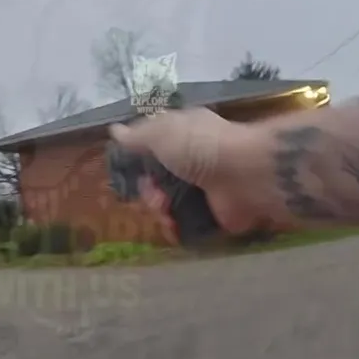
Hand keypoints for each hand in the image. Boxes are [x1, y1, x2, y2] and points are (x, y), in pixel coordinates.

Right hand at [108, 109, 268, 234]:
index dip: (138, 159)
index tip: (128, 170)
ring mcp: (204, 187)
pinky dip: (176, 228)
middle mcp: (194, 159)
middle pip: (158, 179)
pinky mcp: (213, 213)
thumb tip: (114, 131)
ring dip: (160, 209)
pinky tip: (173, 227)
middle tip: (153, 195)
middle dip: (148, 190)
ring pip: (169, 203)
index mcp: (183, 133)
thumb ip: (137, 136)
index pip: (153, 145)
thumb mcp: (162, 132)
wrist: (244, 174)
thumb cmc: (200, 146)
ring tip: (165, 210)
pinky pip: (186, 224)